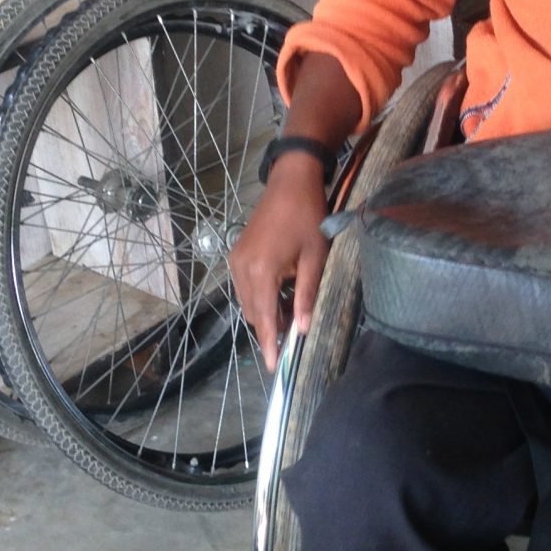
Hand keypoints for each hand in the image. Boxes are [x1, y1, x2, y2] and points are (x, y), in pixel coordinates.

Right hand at [229, 155, 332, 371]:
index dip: (270, 344)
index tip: (273, 367)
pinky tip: (281, 295)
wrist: (290, 182)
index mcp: (261, 271)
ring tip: (293, 314)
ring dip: (267, 312)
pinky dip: (261, 297)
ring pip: (248, 302)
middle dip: (271, 329)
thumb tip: (304, 330)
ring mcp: (236, 261)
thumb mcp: (314, 257)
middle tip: (295, 336)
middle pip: (254, 313)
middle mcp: (242, 269)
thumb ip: (306, 295)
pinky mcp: (237, 254)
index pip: (265, 318)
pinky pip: (246, 287)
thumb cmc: (308, 217)